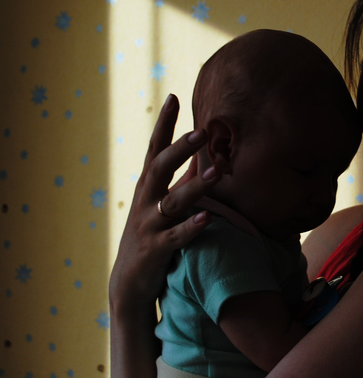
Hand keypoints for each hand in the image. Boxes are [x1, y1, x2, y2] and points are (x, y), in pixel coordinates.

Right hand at [109, 94, 221, 312]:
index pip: (155, 148)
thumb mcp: (164, 202)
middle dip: (180, 148)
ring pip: (173, 202)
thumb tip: (207, 154)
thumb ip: (183, 179)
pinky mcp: (156, 249)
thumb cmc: (153, 234)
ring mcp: (149, 225)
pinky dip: (191, 227)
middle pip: (160, 167)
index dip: (164, 123)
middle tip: (202, 131)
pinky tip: (207, 218)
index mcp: (148, 186)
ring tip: (218, 173)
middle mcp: (145, 200)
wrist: (130, 282)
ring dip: (195, 187)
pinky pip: (176, 237)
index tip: (174, 95)